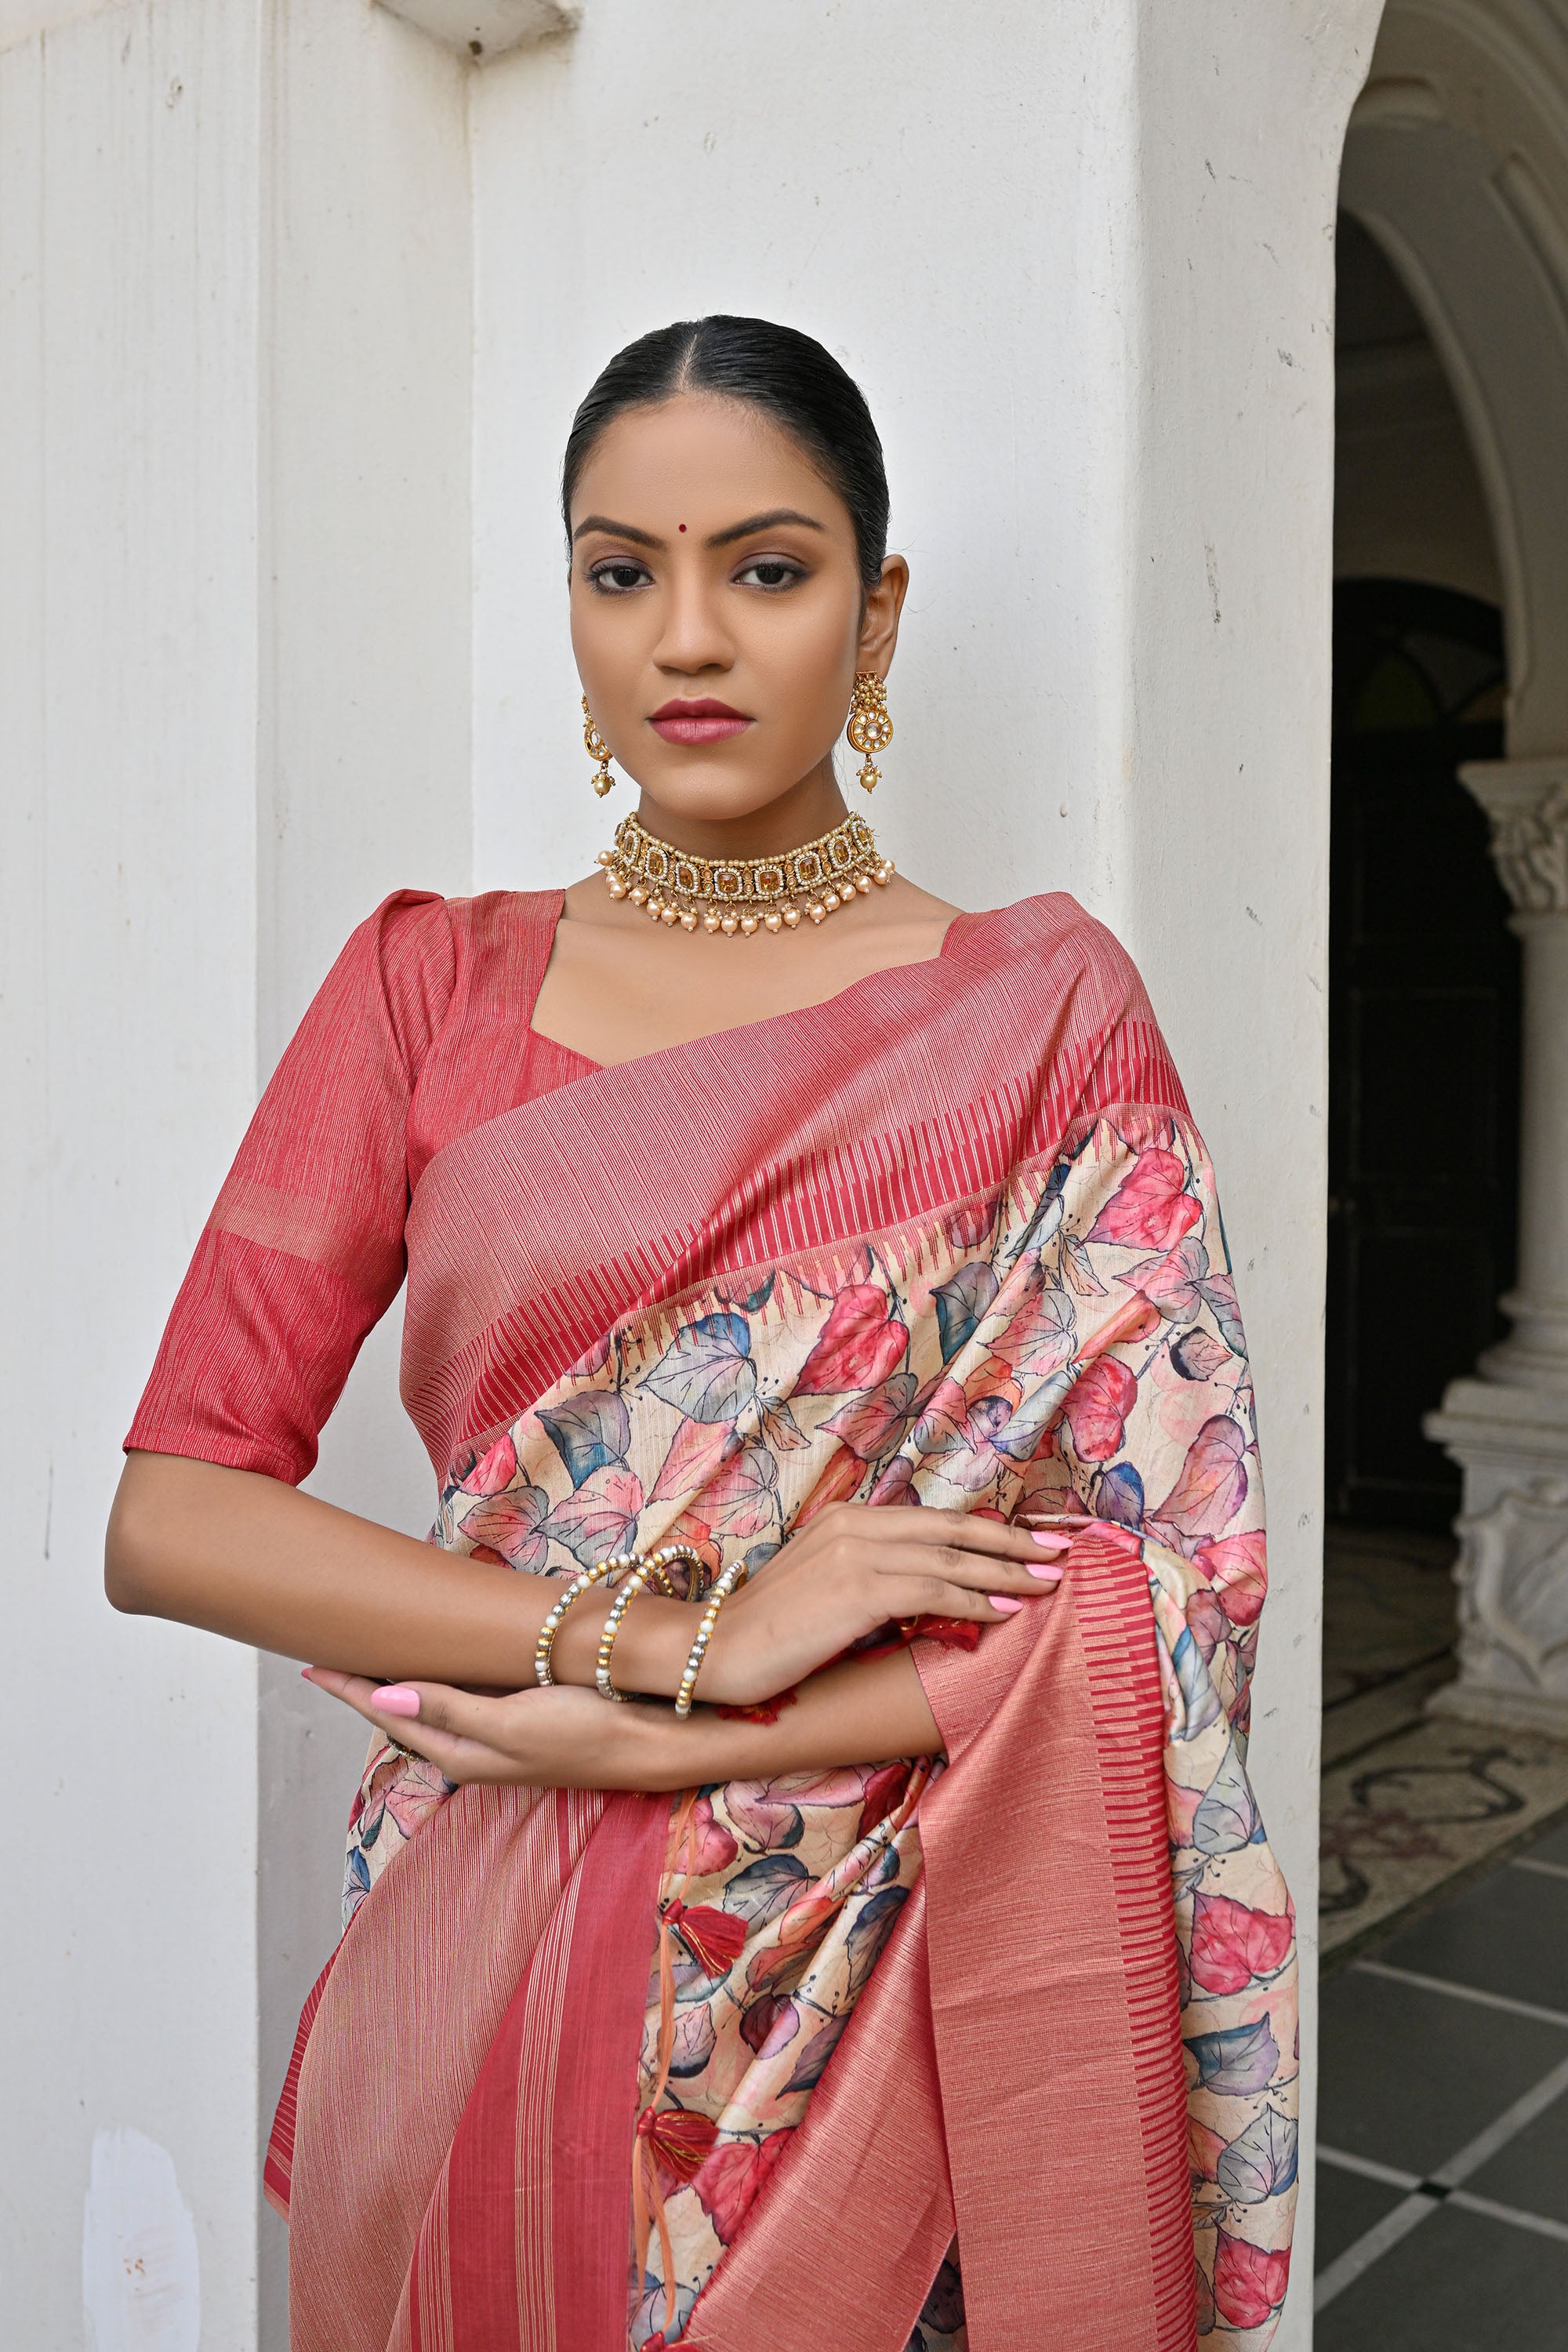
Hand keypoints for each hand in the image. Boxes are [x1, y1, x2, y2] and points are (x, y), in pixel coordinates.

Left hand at [301, 1664, 669, 1788]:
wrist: (654, 1747)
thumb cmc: (587, 1731)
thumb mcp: (513, 1722)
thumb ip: (449, 1708)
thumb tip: (382, 1697)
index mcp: (461, 1754)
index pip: (391, 1716)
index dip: (351, 1690)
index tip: (313, 1664)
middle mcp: (472, 1750)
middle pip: (405, 1715)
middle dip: (367, 1688)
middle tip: (333, 1655)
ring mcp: (499, 1737)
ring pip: (433, 1708)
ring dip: (401, 1684)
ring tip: (372, 1658)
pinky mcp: (523, 1721)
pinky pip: (463, 1700)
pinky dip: (440, 1681)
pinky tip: (442, 1665)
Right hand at [701, 1501, 1069, 1707]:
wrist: (714, 1650)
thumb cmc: (771, 1632)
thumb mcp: (827, 1590)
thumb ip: (874, 1579)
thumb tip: (929, 1593)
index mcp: (850, 1518)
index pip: (936, 1520)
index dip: (988, 1531)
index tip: (1031, 1541)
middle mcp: (857, 1525)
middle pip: (953, 1530)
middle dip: (1012, 1542)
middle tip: (1061, 1554)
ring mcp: (857, 1553)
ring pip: (951, 1559)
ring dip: (1005, 1572)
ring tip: (1046, 1585)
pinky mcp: (857, 1590)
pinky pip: (932, 1591)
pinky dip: (973, 1600)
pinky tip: (1005, 1611)